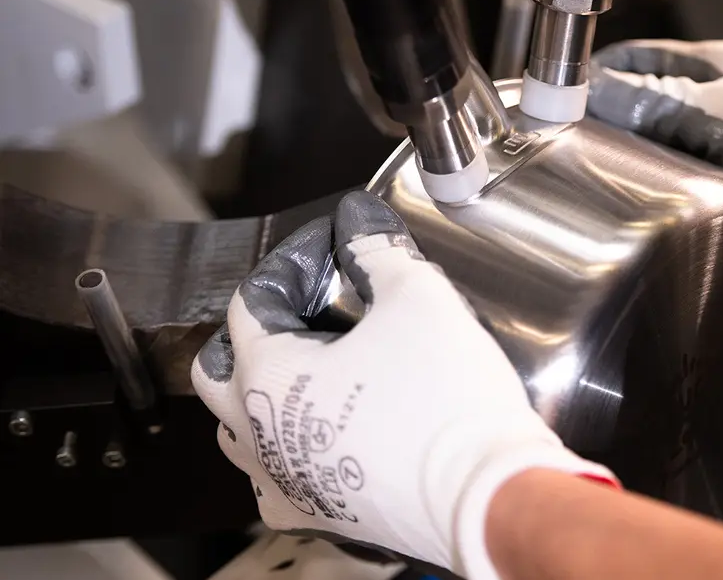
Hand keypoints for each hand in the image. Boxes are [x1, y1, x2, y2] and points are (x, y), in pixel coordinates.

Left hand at [191, 191, 613, 578]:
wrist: (487, 491)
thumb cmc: (449, 401)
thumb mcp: (419, 298)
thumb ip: (377, 250)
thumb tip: (358, 221)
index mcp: (268, 375)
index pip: (250, 302)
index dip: (290, 265)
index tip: (331, 251)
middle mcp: (259, 435)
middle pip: (218, 373)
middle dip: (251, 337)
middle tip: (302, 316)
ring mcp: (285, 482)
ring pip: (240, 435)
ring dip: (260, 401)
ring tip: (311, 378)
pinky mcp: (320, 516)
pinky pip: (279, 486)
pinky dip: (289, 457)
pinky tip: (327, 440)